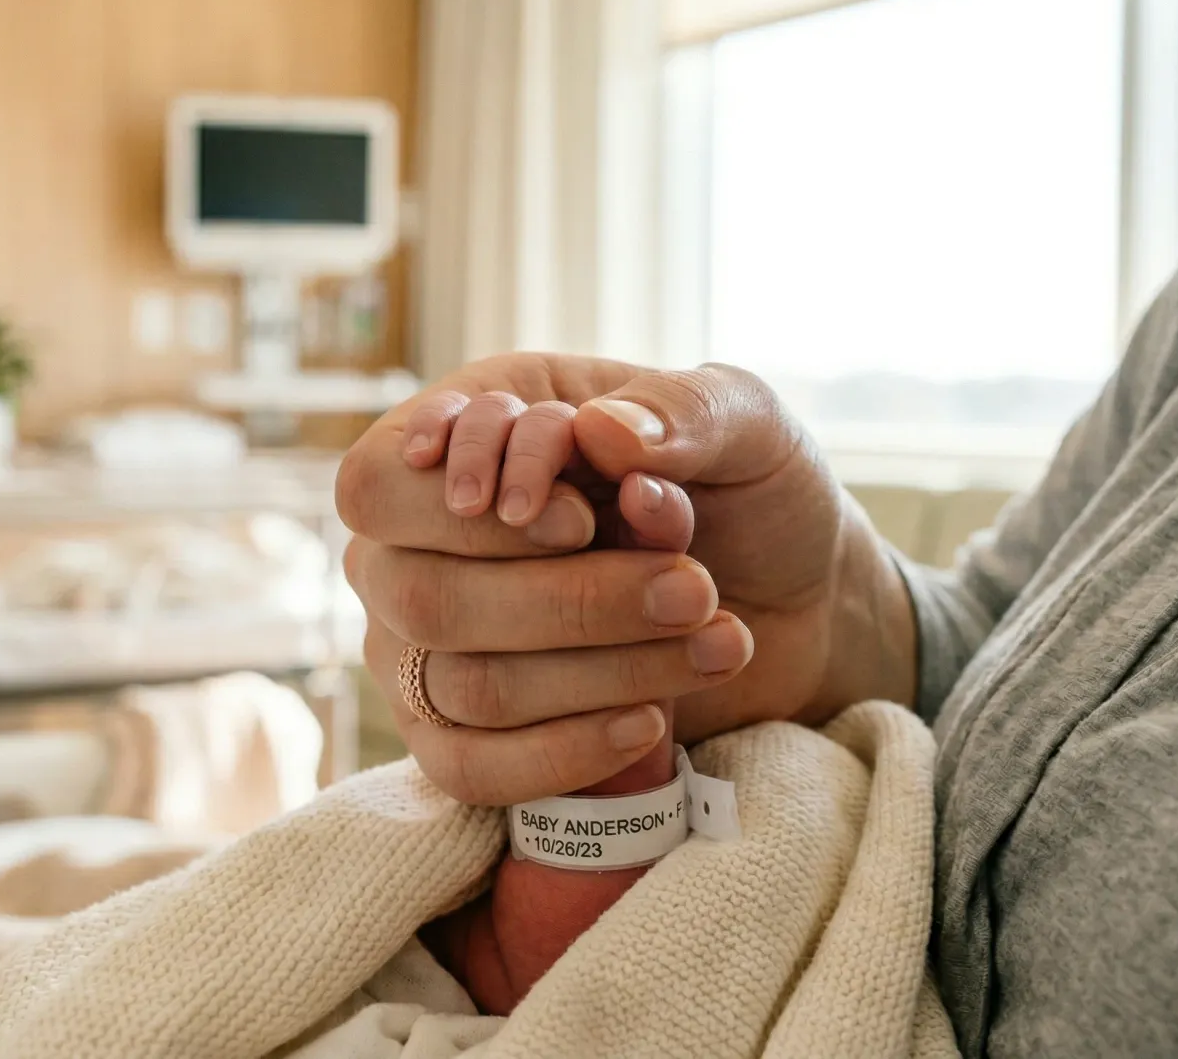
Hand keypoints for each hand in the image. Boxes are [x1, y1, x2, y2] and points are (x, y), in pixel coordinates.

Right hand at [337, 353, 916, 804]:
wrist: (801, 593)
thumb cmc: (752, 488)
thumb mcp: (746, 422)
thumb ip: (681, 409)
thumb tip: (599, 431)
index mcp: (463, 434)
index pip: (376, 482)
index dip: (453, 511)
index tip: (575, 520)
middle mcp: (420, 541)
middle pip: (421, 595)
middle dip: (570, 601)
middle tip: (691, 588)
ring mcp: (431, 645)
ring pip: (464, 684)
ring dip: (600, 671)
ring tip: (714, 640)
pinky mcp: (469, 732)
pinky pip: (469, 767)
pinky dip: (565, 753)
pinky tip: (649, 722)